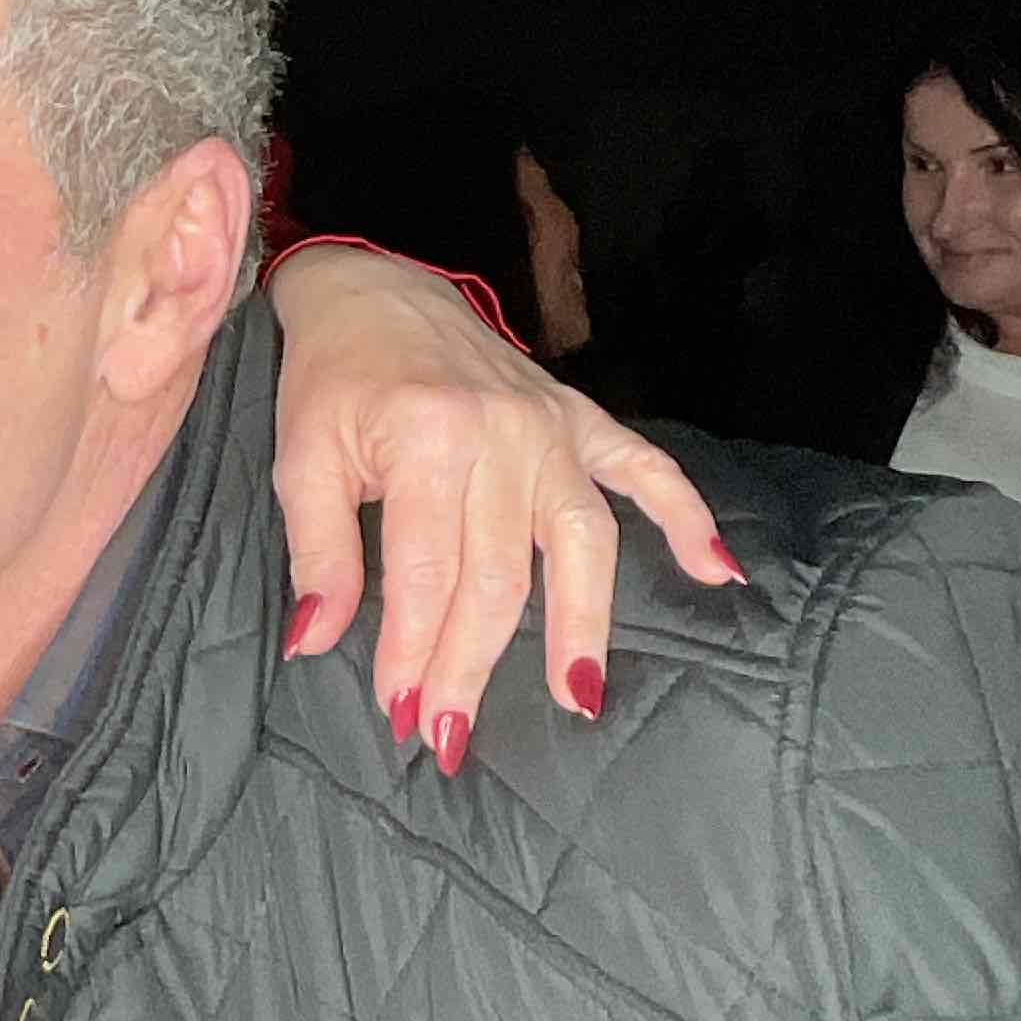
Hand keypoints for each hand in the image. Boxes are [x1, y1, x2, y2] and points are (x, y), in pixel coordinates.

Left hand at [267, 244, 736, 761]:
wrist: (373, 288)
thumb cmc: (333, 379)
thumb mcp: (303, 459)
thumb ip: (319, 552)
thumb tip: (315, 641)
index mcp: (428, 440)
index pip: (426, 572)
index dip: (412, 649)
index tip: (400, 711)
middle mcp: (502, 435)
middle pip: (501, 575)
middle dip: (473, 663)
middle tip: (450, 732)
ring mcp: (550, 427)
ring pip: (579, 542)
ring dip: (582, 622)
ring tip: (578, 695)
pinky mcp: (579, 417)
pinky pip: (647, 469)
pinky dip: (688, 516)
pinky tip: (717, 572)